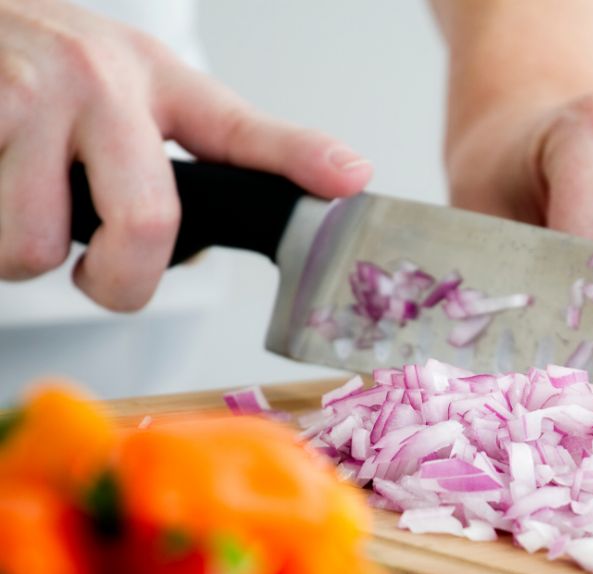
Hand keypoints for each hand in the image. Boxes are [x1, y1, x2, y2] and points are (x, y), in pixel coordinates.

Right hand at [0, 0, 371, 309]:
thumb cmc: (53, 62)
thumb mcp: (141, 81)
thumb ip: (220, 141)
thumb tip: (318, 186)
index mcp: (150, 80)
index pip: (235, 127)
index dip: (298, 155)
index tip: (350, 177)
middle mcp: (93, 81)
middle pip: (142, 226)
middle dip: (118, 282)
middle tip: (100, 274)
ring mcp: (21, 98)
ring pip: (32, 249)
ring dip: (20, 254)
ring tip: (24, 206)